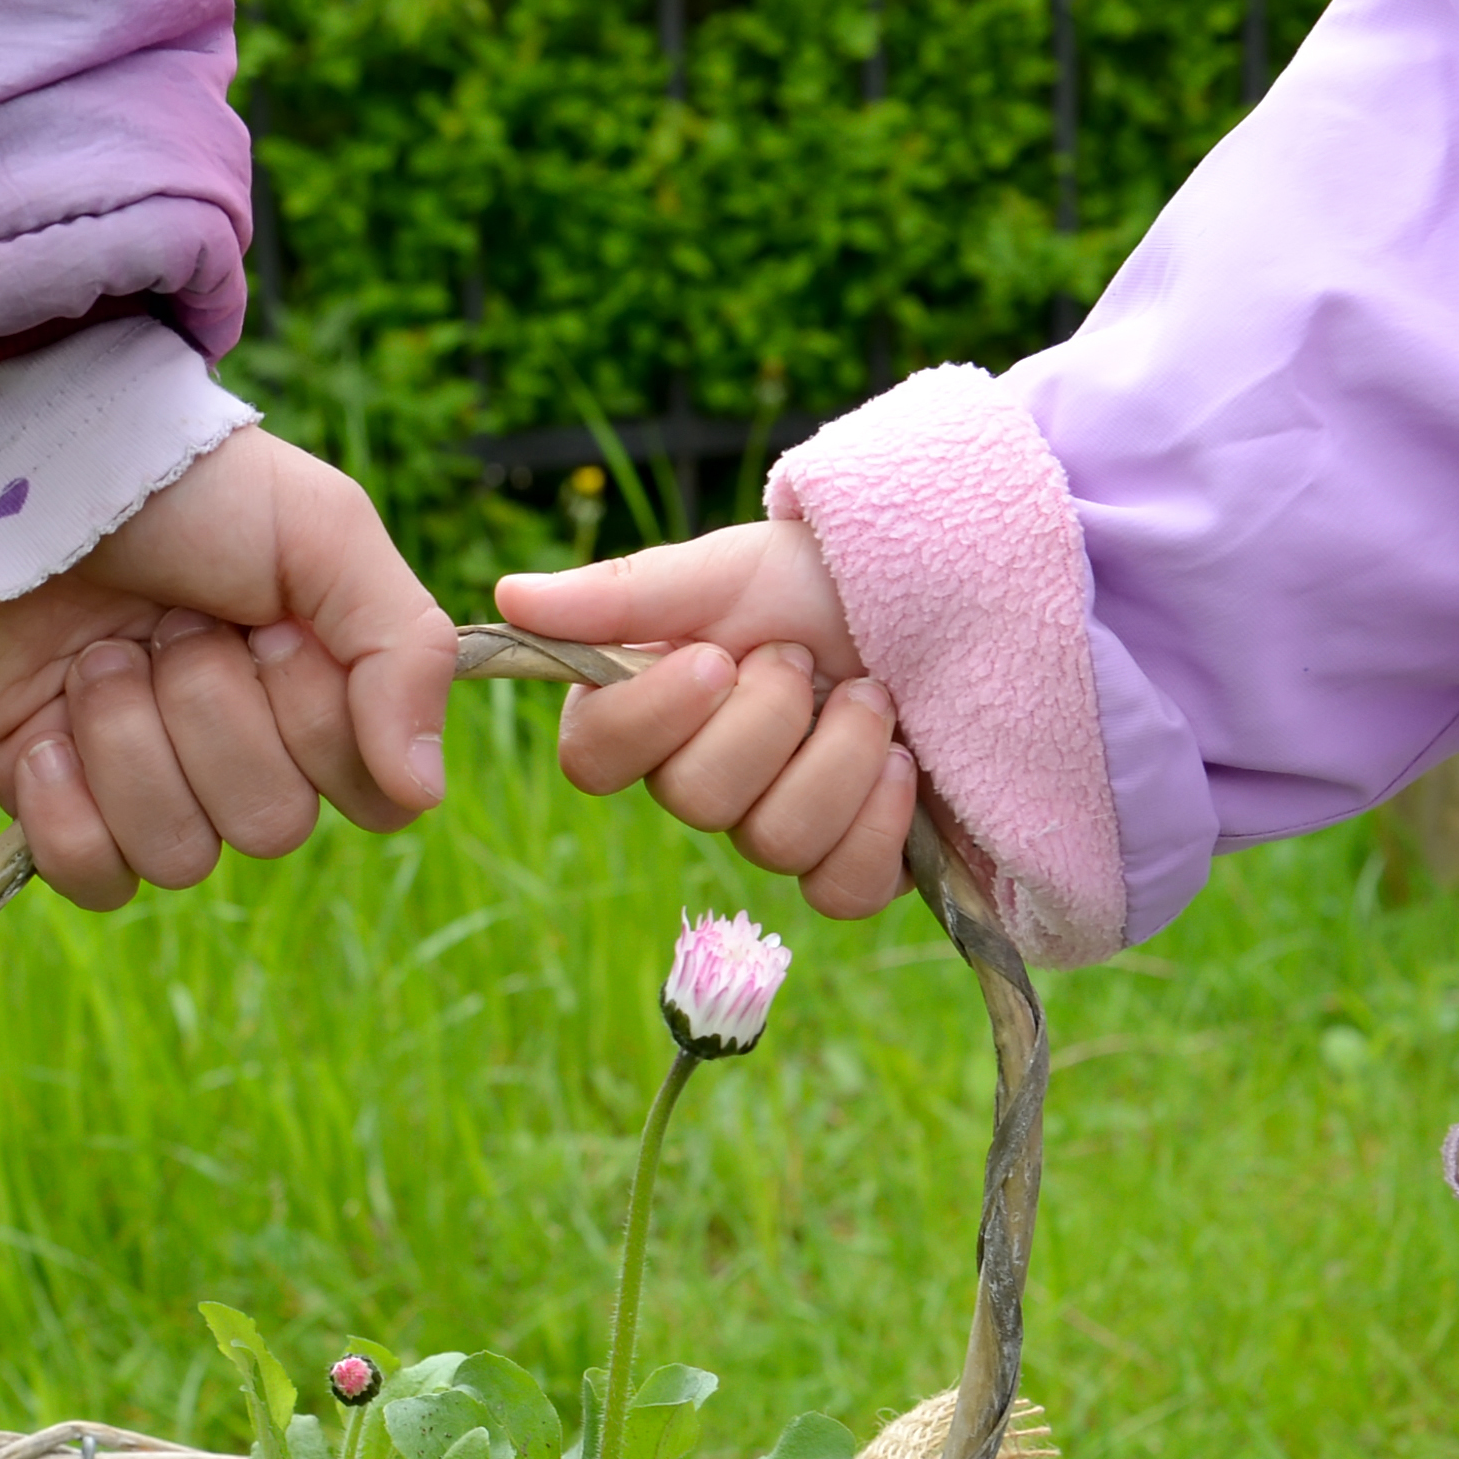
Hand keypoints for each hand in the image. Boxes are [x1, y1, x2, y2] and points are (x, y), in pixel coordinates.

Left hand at [0, 427, 449, 910]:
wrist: (21, 473)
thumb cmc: (184, 489)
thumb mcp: (327, 532)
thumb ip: (406, 654)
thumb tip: (421, 794)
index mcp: (317, 692)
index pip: (371, 796)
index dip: (321, 726)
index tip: (275, 633)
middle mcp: (240, 751)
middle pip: (270, 825)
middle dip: (210, 712)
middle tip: (171, 624)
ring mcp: (145, 785)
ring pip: (181, 856)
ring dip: (130, 741)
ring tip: (100, 656)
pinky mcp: (56, 807)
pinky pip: (95, 880)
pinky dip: (67, 809)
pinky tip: (47, 732)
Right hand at [493, 520, 917, 920]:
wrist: (951, 598)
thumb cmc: (826, 579)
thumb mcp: (729, 568)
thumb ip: (625, 595)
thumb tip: (507, 598)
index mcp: (654, 708)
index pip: (593, 759)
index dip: (653, 718)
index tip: (716, 657)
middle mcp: (703, 779)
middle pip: (696, 801)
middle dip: (772, 717)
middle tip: (809, 658)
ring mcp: (775, 829)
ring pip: (776, 843)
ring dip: (841, 753)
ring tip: (876, 693)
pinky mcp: (851, 868)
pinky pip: (840, 890)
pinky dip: (881, 819)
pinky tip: (907, 761)